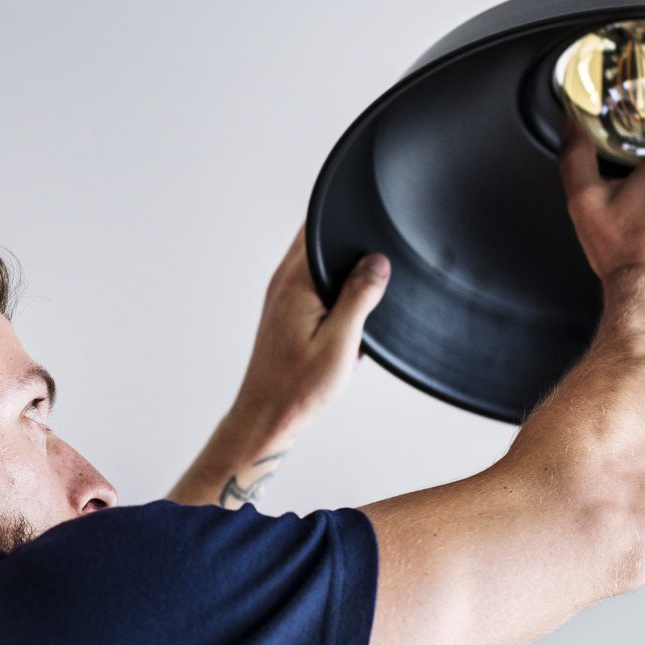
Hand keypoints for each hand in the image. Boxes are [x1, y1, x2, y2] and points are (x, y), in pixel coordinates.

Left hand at [230, 222, 390, 438]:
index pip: (320, 228)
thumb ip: (359, 297)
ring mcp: (282, 295)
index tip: (373, 240)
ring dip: (344, 285)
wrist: (267, 416)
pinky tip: (343, 333)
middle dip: (350, 257)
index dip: (349, 228)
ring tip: (352, 321)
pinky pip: (317, 290)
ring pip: (320, 268)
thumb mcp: (341, 342)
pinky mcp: (285, 311)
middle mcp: (283, 282)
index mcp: (296, 282)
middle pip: (320, 242)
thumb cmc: (299, 387)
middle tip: (369, 289)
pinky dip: (335, 304)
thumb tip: (377, 261)